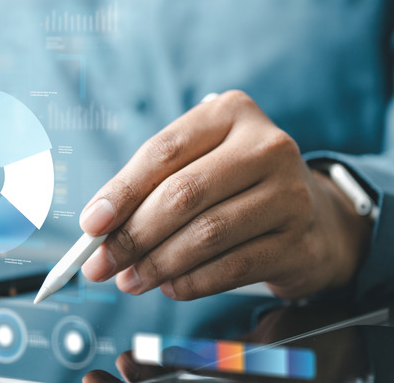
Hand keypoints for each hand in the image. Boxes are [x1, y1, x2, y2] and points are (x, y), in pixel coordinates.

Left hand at [80, 90, 370, 299]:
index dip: (121, 192)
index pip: (162, 152)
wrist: (312, 217)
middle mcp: (267, 146)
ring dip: (157, 264)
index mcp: (230, 114)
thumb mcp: (195, 166)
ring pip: (207, 233)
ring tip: (130, 280)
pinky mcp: (300, 242)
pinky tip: (170, 287)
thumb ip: (148, 189)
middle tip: (101, 264)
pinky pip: (233, 267)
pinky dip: (192, 282)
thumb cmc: (233, 187)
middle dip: (133, 235)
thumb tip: (98, 229)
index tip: (90, 226)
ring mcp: (291, 194)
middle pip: (183, 194)